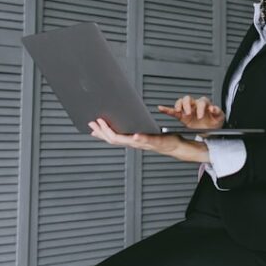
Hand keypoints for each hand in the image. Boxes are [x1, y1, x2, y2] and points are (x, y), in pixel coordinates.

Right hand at [87, 117, 208, 163]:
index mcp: (131, 140)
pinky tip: (134, 135)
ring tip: (104, 123)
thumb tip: (124, 119)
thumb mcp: (142, 132)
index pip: (112, 138)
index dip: (100, 133)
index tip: (91, 126)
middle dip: (102, 131)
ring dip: (113, 133)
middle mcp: (135, 143)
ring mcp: (144, 143)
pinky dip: (139, 138)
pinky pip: (145, 140)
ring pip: (125, 140)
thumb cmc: (159, 138)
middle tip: (93, 122)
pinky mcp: (155, 141)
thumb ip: (133, 129)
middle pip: (114, 139)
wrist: (174, 146)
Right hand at [157, 95, 224, 129]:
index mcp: (204, 104)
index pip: (201, 102)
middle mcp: (195, 105)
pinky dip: (166, 109)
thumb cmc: (214, 122)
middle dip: (188, 105)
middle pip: (188, 99)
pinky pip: (173, 111)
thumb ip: (217, 112)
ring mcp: (188, 109)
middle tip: (189, 113)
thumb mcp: (219, 117)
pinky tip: (161, 108)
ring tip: (179, 111)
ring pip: (181, 102)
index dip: (200, 108)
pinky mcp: (182, 116)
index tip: (201, 115)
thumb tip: (213, 108)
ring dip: (179, 106)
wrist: (210, 129)